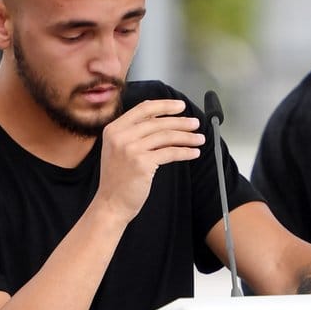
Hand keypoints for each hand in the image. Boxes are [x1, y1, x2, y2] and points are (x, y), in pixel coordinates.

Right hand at [95, 99, 203, 221]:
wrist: (111, 203)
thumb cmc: (117, 179)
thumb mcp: (118, 149)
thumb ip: (134, 133)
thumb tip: (160, 118)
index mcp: (114, 129)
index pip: (143, 109)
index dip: (164, 105)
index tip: (180, 106)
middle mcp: (120, 136)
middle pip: (158, 122)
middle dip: (181, 122)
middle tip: (195, 123)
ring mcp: (130, 149)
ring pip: (166, 136)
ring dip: (187, 137)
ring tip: (199, 138)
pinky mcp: (142, 163)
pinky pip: (170, 153)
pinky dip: (185, 152)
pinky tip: (193, 152)